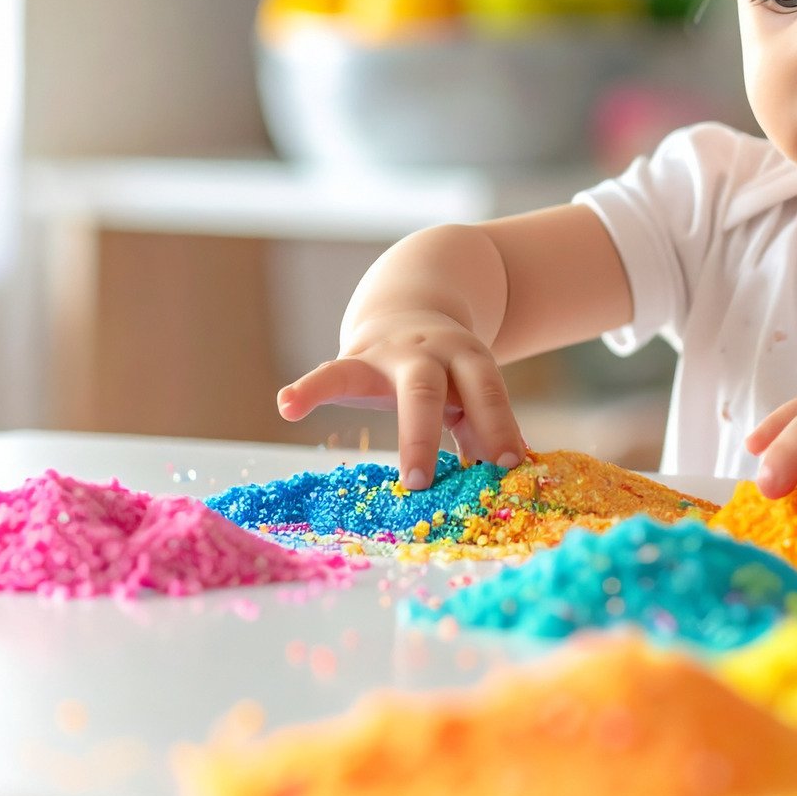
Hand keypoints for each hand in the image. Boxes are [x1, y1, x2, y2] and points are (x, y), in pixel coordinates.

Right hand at [276, 310, 526, 489]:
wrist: (410, 310)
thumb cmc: (446, 373)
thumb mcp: (468, 391)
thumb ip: (481, 429)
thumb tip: (502, 480)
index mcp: (467, 360)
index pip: (486, 392)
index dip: (499, 426)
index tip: (509, 464)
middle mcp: (428, 352)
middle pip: (427, 389)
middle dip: (426, 436)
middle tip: (422, 485)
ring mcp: (388, 354)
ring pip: (387, 382)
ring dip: (390, 429)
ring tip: (390, 474)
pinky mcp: (353, 361)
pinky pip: (328, 373)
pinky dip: (307, 390)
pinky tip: (287, 406)